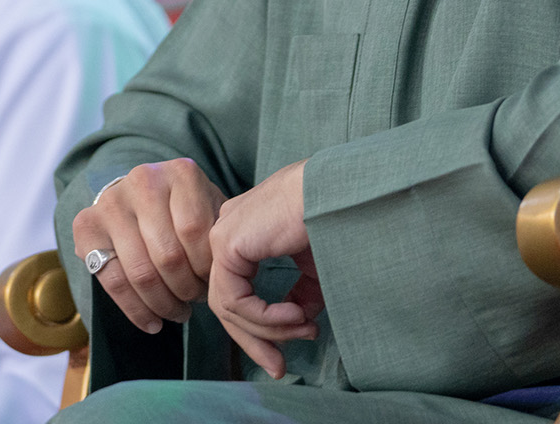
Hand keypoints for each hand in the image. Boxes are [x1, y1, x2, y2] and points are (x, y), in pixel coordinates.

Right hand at [71, 158, 225, 333]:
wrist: (140, 196)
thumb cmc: (184, 210)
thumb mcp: (209, 210)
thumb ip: (218, 233)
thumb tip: (226, 276)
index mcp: (180, 173)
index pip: (196, 231)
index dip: (208, 267)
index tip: (215, 284)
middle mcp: (142, 180)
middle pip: (168, 255)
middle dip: (187, 290)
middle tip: (195, 302)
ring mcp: (111, 202)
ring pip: (141, 272)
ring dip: (164, 303)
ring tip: (178, 313)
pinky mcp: (86, 226)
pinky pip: (113, 282)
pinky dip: (136, 310)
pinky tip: (153, 322)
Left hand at [207, 160, 322, 378]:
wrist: (336, 191)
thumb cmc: (330, 216)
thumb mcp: (313, 262)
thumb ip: (301, 291)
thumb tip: (299, 320)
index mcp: (244, 231)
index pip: (236, 291)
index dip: (259, 328)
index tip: (283, 355)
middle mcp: (226, 231)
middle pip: (227, 304)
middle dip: (256, 340)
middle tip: (280, 367)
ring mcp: (222, 235)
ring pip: (230, 308)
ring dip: (270, 330)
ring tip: (305, 329)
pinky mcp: (226, 244)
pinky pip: (235, 301)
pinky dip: (266, 318)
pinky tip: (297, 315)